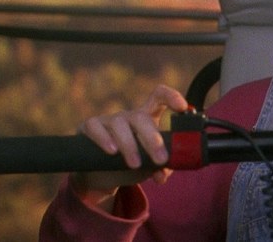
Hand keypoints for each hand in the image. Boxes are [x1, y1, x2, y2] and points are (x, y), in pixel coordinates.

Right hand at [71, 85, 188, 209]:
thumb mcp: (149, 166)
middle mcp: (129, 116)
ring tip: (135, 164)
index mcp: (148, 118)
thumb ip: (159, 168)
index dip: (171, 97)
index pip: (159, 97)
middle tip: (161, 159)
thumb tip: (162, 175)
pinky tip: (112, 150)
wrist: (102, 175)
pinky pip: (95, 127)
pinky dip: (104, 138)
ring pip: (120, 123)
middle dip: (152, 138)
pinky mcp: (90, 127)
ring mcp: (109, 120)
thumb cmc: (132, 164)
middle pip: (141, 117)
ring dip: (130, 145)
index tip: (182, 107)